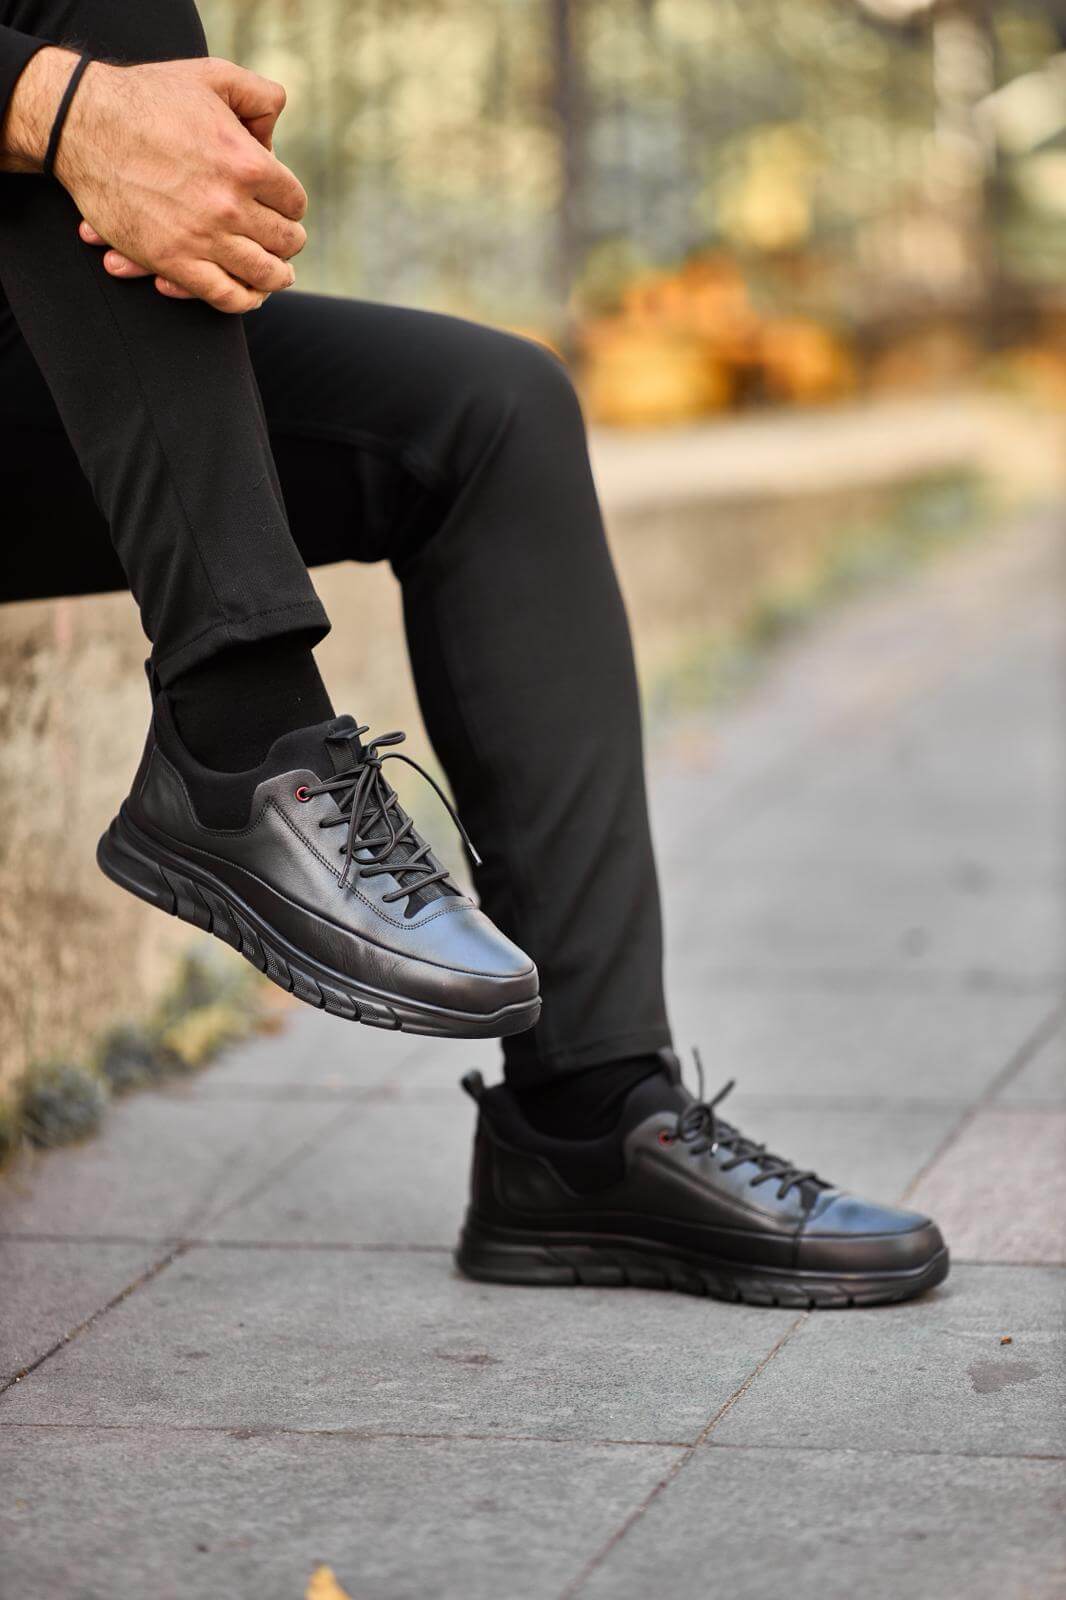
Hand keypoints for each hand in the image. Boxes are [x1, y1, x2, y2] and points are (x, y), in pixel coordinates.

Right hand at [5, 48, 306, 312]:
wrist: (83, 125)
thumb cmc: (147, 97)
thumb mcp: (212, 76)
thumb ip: (259, 95)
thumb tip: (277, 132)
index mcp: (248, 162)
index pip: (294, 203)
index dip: (289, 206)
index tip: (280, 208)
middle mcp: (231, 204)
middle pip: (285, 241)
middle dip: (287, 241)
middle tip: (284, 242)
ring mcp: (203, 237)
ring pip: (264, 274)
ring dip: (276, 276)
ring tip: (278, 274)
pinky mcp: (174, 262)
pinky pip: (227, 297)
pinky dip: (245, 300)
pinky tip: (250, 294)